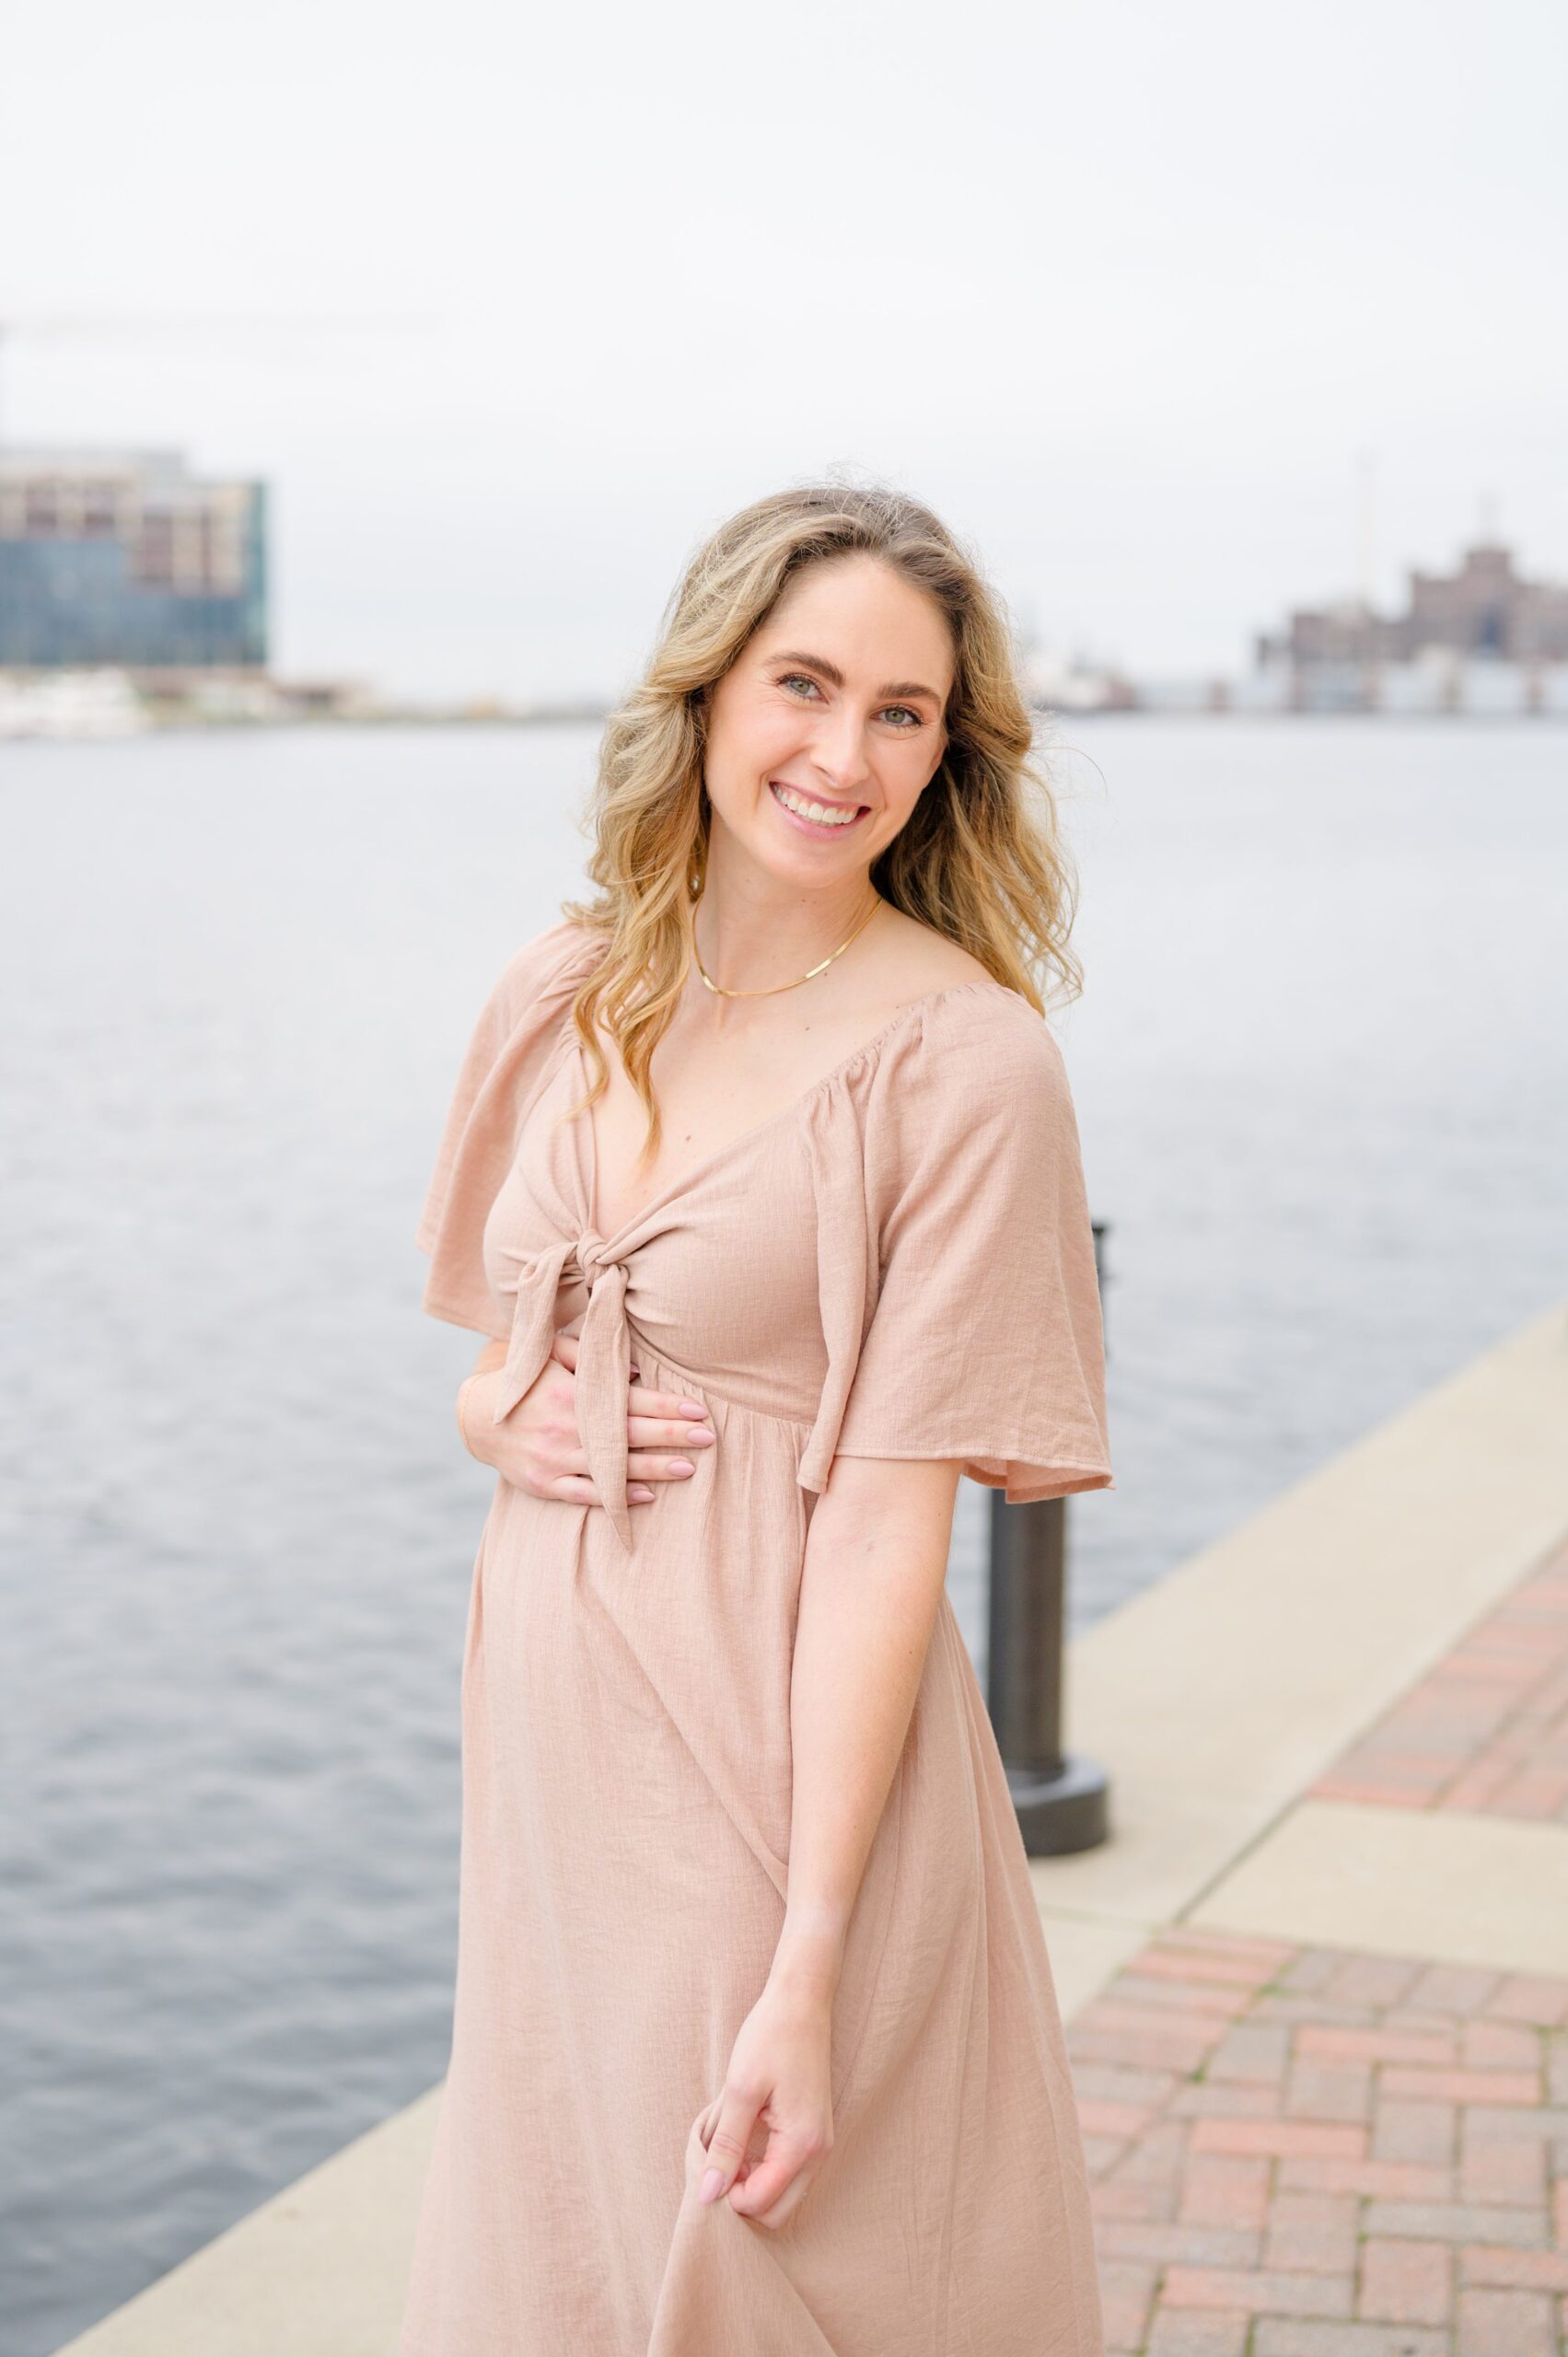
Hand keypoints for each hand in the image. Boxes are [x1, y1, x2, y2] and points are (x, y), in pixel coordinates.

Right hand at [457, 1330, 713, 1510]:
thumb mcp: (549, 1354)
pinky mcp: (546, 1484)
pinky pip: (586, 1494)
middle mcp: (565, 1428)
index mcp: (570, 1394)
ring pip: (613, 1468)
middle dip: (672, 1436)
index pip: (629, 1401)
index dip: (666, 1406)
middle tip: (708, 1438)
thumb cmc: (524, 1383)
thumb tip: (634, 1370)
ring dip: (654, 1469)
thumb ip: (588, 1354)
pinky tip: (646, 1496)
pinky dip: (616, 1497)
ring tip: (688, 1469)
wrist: (477, 1418)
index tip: (698, 1410)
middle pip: (629, 1434)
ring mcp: (556, 1459)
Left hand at [696, 1975, 834, 2230]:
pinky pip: (788, 2172)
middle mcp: (818, 2152)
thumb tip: (708, 2194)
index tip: (707, 2163)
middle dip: (742, 2197)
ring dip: (751, 2182)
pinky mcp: (814, 2133)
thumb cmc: (770, 2038)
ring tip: (728, 2145)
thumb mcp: (740, 2091)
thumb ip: (726, 2147)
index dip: (727, 2195)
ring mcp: (819, 2143)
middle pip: (776, 2212)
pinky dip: (762, 2167)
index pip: (761, 2203)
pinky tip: (743, 2138)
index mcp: (802, 2145)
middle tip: (717, 2161)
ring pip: (783, 2194)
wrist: (801, 2001)